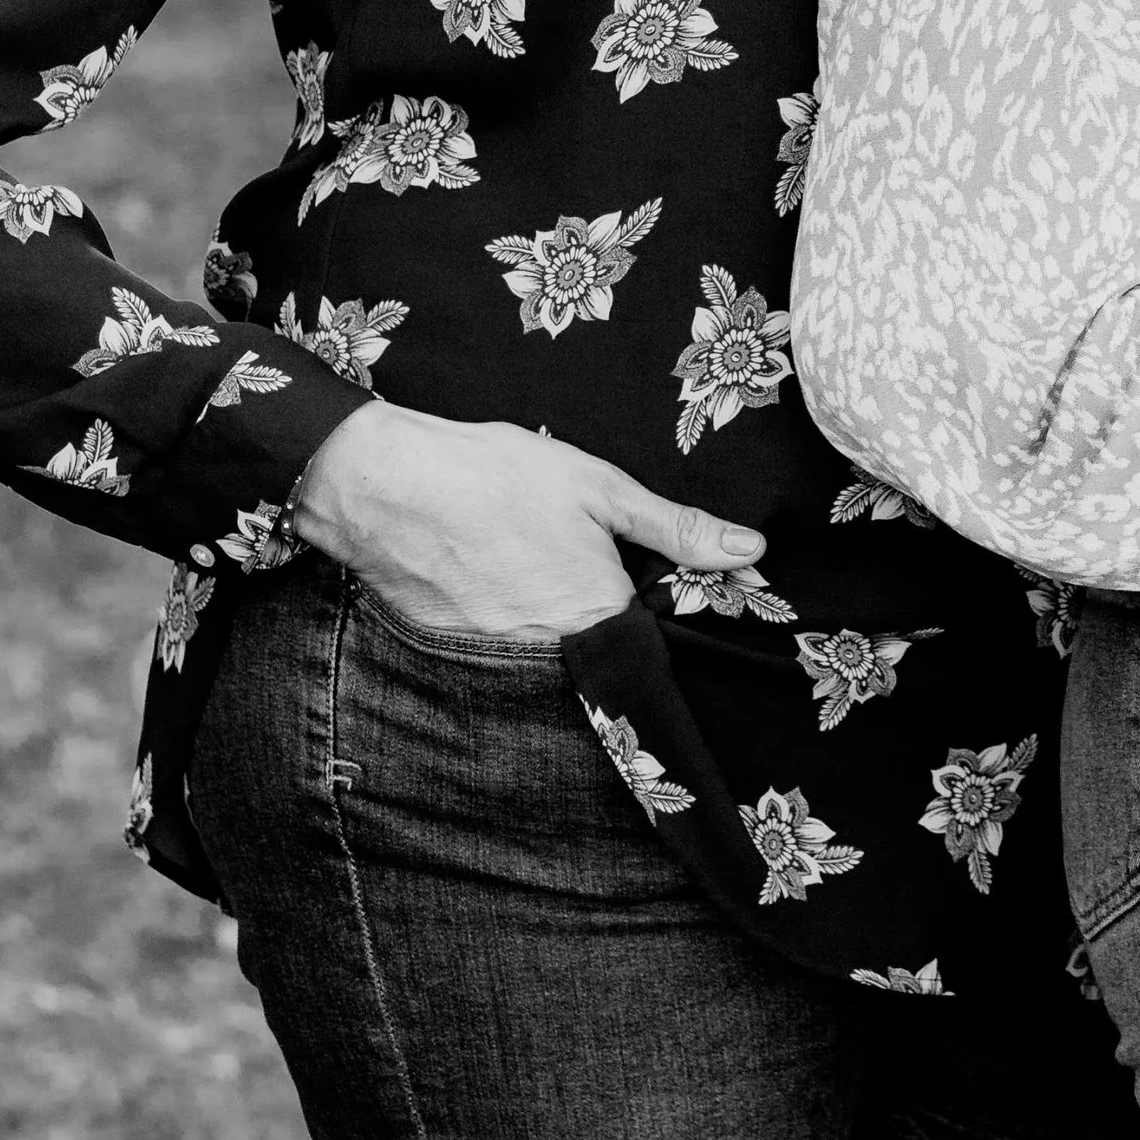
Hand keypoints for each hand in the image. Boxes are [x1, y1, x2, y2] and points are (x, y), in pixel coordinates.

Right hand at [288, 398, 767, 639]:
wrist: (386, 488)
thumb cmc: (496, 476)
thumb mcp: (597, 486)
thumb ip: (674, 527)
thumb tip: (752, 551)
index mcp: (600, 611)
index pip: (651, 646)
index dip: (652, 621)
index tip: (649, 601)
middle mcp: (555, 652)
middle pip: (597, 654)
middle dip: (597, 624)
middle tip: (569, 571)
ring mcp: (502, 662)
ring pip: (549, 658)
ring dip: (548, 626)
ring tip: (526, 570)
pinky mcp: (458, 660)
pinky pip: (500, 655)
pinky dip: (503, 625)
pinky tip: (490, 580)